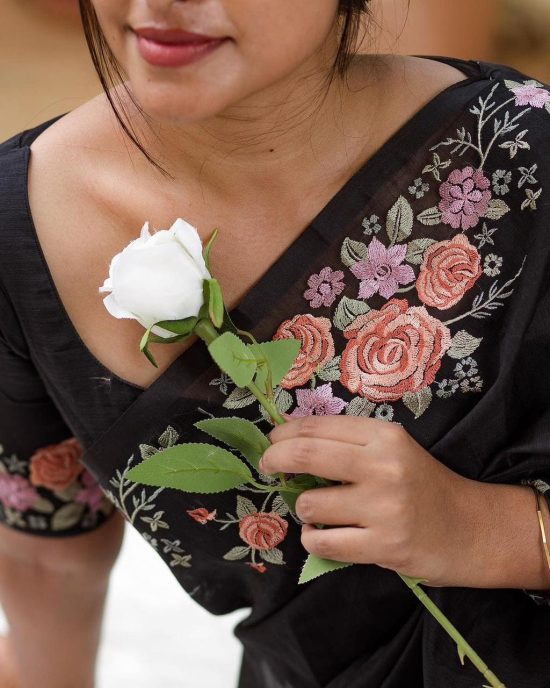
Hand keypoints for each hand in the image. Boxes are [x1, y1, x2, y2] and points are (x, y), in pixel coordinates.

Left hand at [259, 414, 484, 586]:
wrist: (470, 528)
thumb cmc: (423, 486)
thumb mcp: (392, 451)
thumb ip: (348, 443)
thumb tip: (289, 439)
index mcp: (384, 436)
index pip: (318, 426)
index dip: (283, 434)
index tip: (271, 442)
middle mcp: (383, 466)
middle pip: (305, 454)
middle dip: (274, 459)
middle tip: (267, 466)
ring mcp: (384, 507)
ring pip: (309, 504)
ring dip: (303, 509)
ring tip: (318, 511)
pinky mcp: (384, 545)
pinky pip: (323, 542)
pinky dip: (314, 539)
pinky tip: (325, 536)